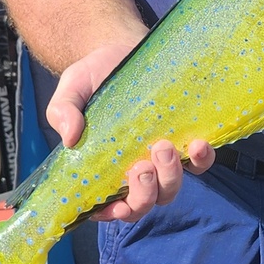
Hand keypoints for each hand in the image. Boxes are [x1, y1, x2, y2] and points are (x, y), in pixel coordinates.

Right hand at [45, 37, 214, 219]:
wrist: (121, 50)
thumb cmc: (92, 76)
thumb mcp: (71, 90)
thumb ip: (63, 112)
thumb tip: (69, 138)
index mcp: (103, 169)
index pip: (109, 206)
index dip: (115, 213)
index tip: (118, 205)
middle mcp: (133, 171)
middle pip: (144, 203)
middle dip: (145, 194)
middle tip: (141, 166)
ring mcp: (161, 160)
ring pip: (170, 189)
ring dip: (170, 177)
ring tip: (164, 147)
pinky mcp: (184, 142)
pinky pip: (199, 164)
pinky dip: (201, 160)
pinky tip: (199, 144)